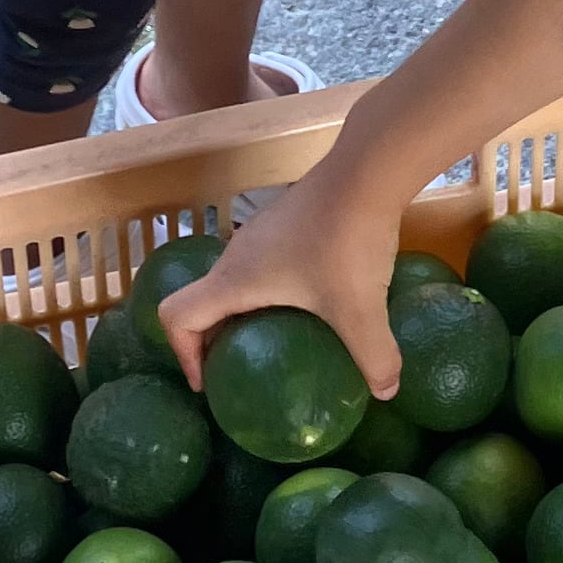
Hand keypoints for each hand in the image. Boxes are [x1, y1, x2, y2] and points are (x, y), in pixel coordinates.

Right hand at [156, 159, 408, 398]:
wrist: (368, 170)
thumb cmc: (348, 242)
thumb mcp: (362, 312)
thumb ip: (373, 358)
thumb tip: (386, 392)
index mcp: (234, 280)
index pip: (176, 316)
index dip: (182, 354)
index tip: (209, 382)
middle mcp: (236, 256)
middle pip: (204, 302)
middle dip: (214, 341)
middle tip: (243, 372)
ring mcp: (261, 235)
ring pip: (235, 282)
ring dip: (243, 314)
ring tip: (279, 343)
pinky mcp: (286, 221)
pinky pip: (263, 266)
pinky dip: (271, 292)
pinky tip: (316, 304)